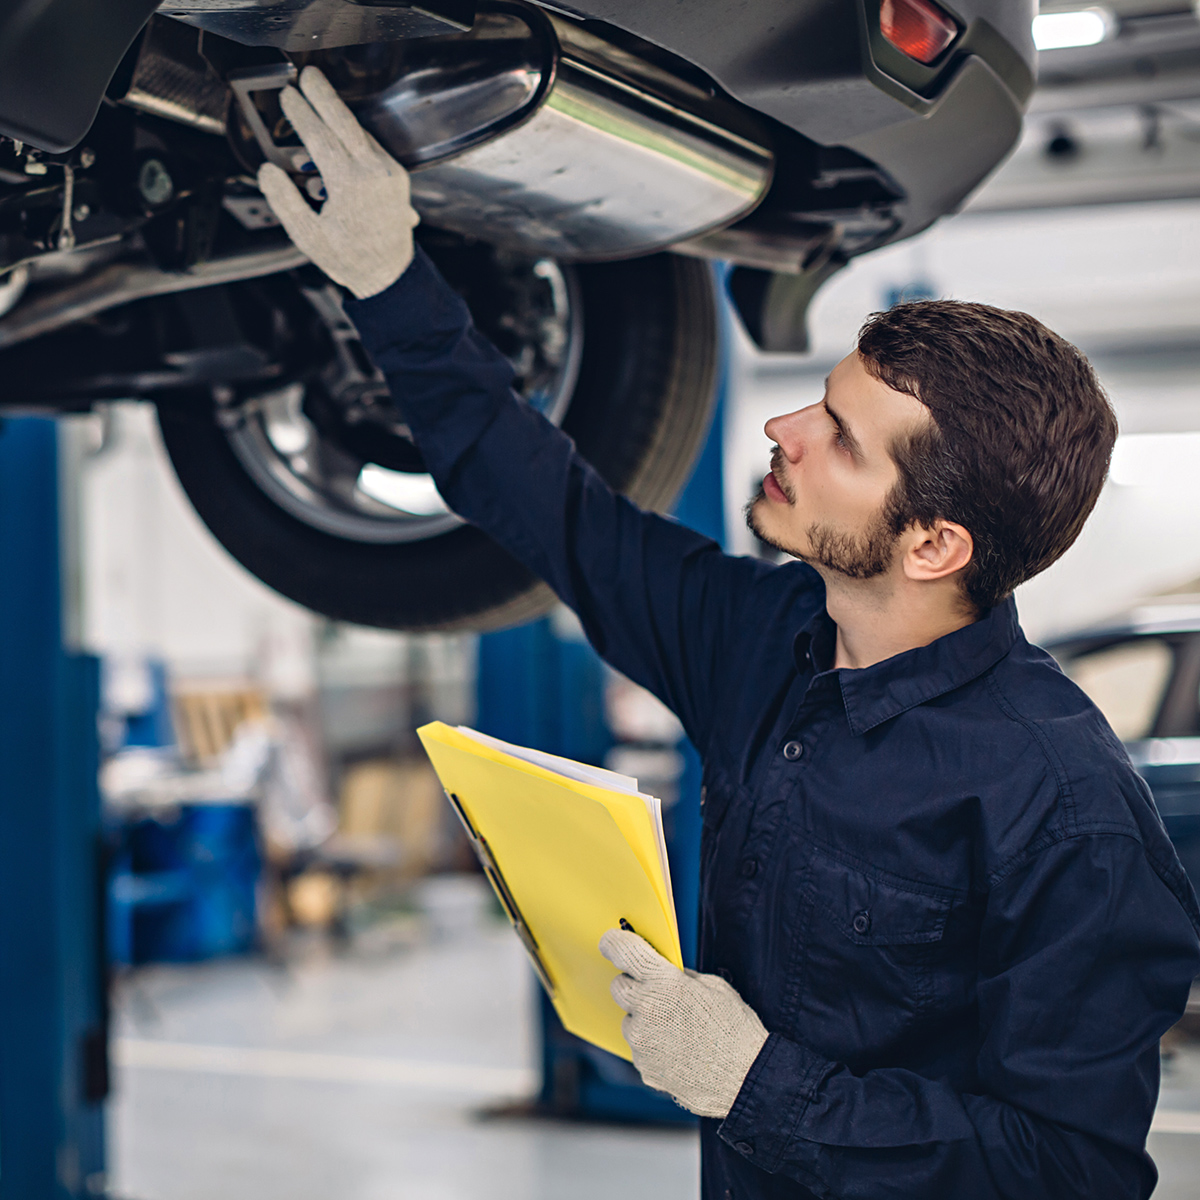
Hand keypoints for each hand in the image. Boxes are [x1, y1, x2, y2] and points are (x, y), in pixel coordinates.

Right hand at [257, 66, 419, 299]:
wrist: (389, 274)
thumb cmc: (349, 258)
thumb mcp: (308, 236)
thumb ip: (285, 201)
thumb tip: (268, 171)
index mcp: (350, 185)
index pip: (320, 137)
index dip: (301, 114)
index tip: (287, 96)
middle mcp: (374, 173)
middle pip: (345, 122)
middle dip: (323, 95)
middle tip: (306, 74)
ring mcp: (390, 173)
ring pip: (360, 132)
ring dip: (337, 115)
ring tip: (315, 100)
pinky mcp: (397, 176)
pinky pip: (371, 146)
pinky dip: (352, 136)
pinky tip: (336, 135)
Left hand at [599, 928, 767, 1118]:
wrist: (745, 1080)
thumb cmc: (735, 1030)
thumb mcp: (714, 987)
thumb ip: (683, 977)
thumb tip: (667, 974)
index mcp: (664, 983)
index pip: (625, 953)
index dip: (614, 943)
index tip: (610, 941)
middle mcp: (647, 1010)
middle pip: (618, 986)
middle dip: (633, 984)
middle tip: (655, 991)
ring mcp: (642, 1042)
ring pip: (629, 1020)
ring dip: (645, 1019)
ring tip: (677, 1030)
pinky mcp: (644, 1067)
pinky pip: (640, 1048)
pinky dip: (653, 1045)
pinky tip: (679, 1051)